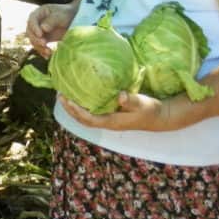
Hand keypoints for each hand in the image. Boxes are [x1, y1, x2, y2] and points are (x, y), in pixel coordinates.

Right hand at [25, 3, 73, 57]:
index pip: (32, 20)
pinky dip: (43, 52)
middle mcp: (36, 23)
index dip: (34, 28)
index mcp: (38, 13)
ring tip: (49, 52)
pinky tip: (48, 56)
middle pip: (30, 32)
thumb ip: (52, 20)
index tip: (40, 34)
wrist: (73, 19)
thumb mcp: (61, 15)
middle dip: (36, 39)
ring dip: (39, 47)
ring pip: (34, 41)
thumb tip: (43, 28)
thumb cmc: (66, 14)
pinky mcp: (43, 39)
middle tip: (44, 44)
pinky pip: (39, 47)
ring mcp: (39, 32)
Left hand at [58, 91, 173, 131]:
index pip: (89, 118)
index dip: (76, 110)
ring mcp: (109, 120)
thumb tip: (120, 96)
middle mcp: (107, 123)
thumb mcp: (142, 104)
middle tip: (59, 95)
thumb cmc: (150, 110)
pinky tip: (81, 95)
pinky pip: (92, 112)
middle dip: (70, 109)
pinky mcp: (111, 115)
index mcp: (112, 122)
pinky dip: (83, 105)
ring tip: (65, 95)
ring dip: (74, 108)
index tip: (66, 99)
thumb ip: (131, 101)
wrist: (159, 117)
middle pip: (83, 119)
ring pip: (86, 117)